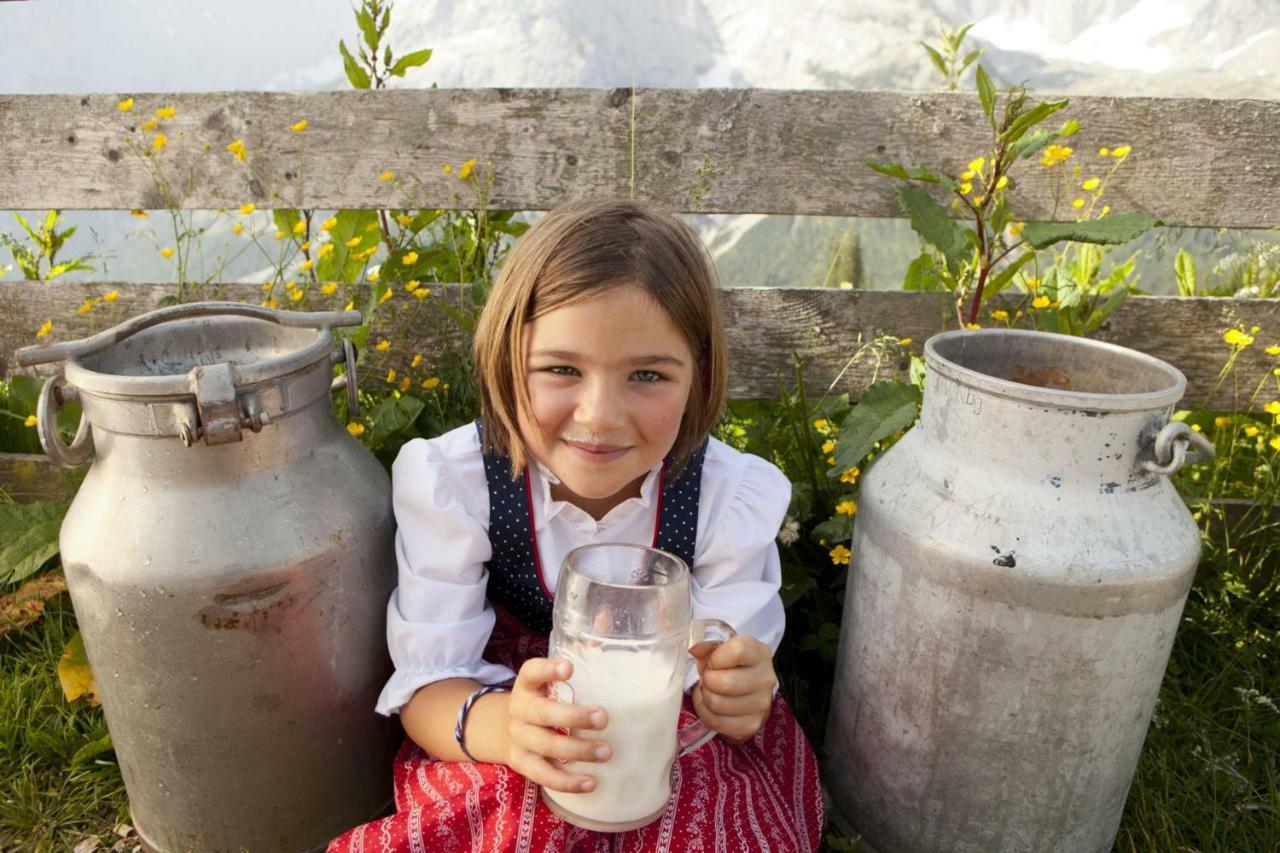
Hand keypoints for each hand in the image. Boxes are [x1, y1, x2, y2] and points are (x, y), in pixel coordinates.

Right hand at [505, 657, 611, 792]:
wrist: (506, 728)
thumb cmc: (544, 697)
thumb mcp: (552, 676)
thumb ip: (580, 652)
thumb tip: (606, 618)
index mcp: (527, 684)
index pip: (532, 671)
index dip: (548, 669)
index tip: (569, 667)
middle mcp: (519, 709)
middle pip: (543, 713)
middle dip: (574, 717)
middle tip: (603, 718)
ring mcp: (518, 738)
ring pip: (546, 746)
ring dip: (578, 750)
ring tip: (606, 751)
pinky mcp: (522, 763)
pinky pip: (543, 775)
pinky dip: (566, 781)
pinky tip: (590, 781)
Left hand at [690, 635, 776, 743]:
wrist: (746, 689)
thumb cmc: (729, 665)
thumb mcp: (720, 649)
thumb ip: (706, 646)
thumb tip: (693, 649)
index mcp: (759, 653)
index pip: (737, 651)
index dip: (716, 658)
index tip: (713, 662)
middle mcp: (766, 678)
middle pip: (723, 683)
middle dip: (707, 680)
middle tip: (708, 678)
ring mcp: (762, 704)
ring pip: (717, 704)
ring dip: (705, 697)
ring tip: (709, 691)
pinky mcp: (752, 725)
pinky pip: (717, 722)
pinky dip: (706, 714)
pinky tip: (710, 706)